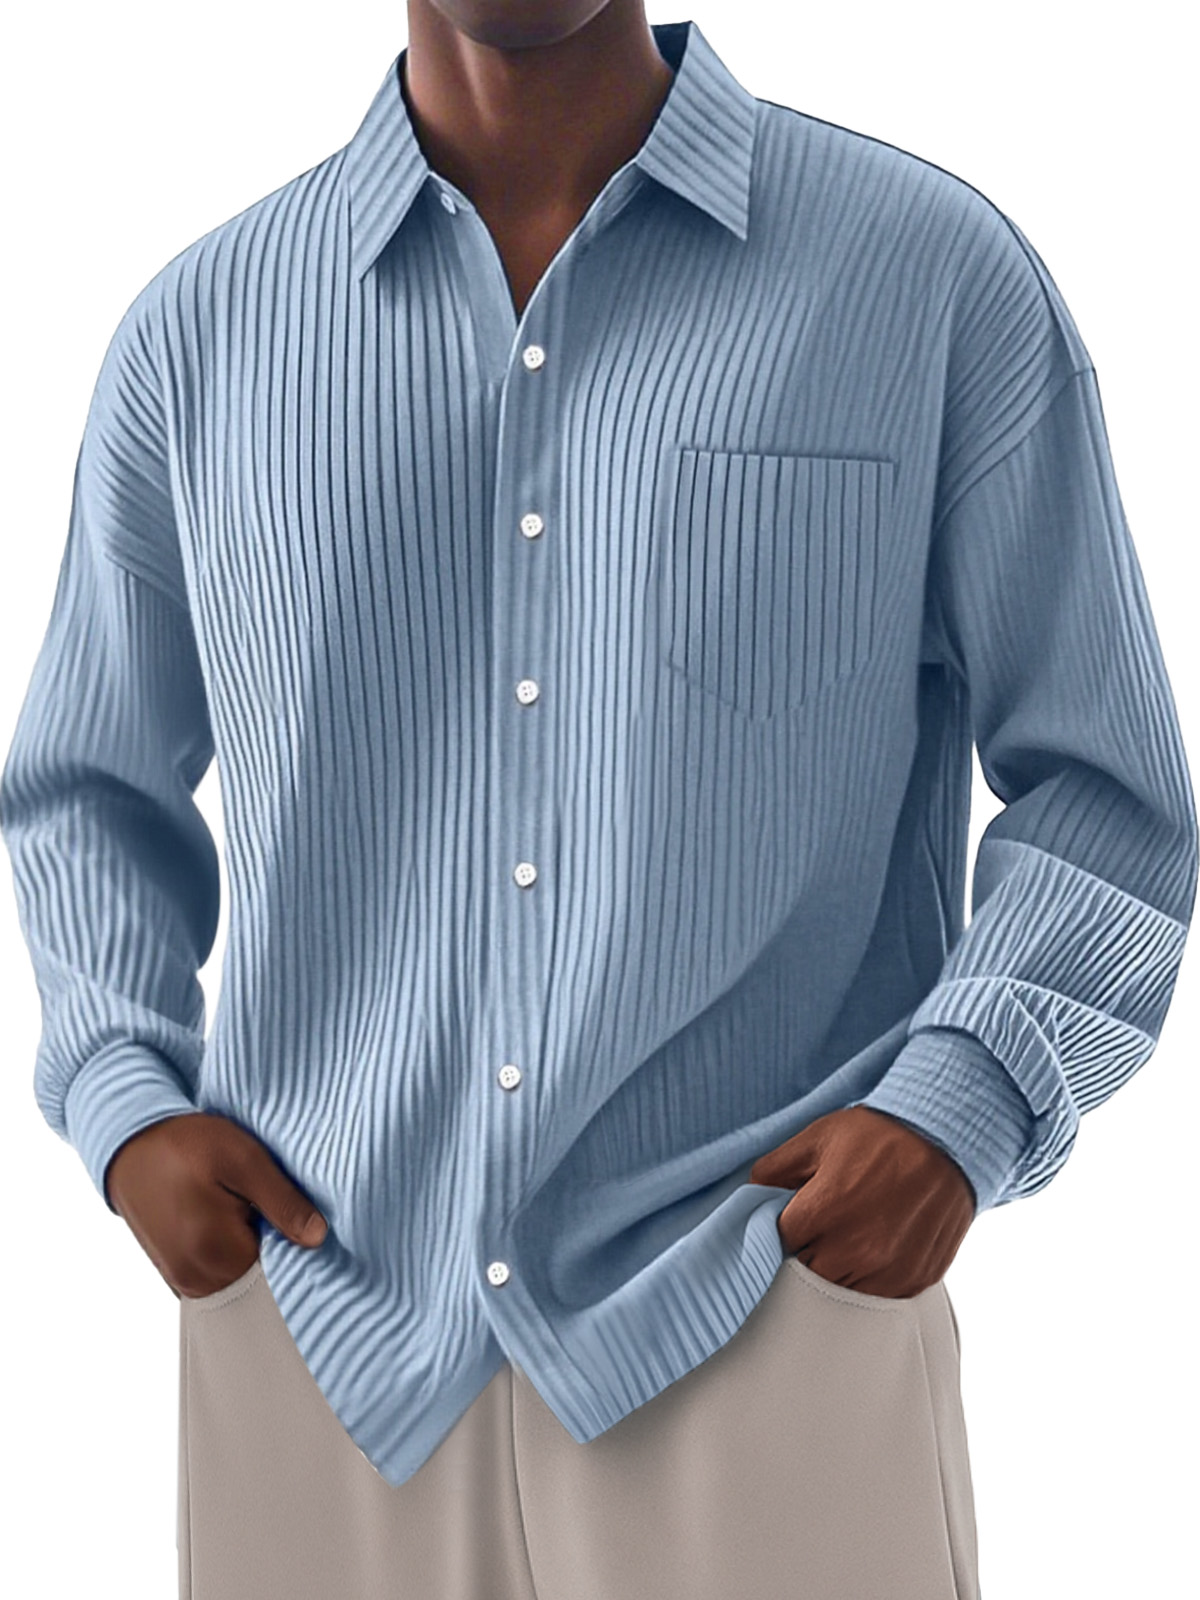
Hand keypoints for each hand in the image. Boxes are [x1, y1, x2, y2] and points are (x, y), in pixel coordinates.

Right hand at [106, 1111, 327, 1299]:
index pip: (280, 1273)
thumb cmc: (184, 1145)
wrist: (129, 1143)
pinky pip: (218, 1275)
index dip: (297, 1245)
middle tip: (272, 1206)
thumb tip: (318, 1238)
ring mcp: (183, 1281)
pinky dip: (231, 1254)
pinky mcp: (176, 1272)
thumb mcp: (243, 1158)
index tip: (300, 1216)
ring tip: (248, 1209)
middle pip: (259, 1280)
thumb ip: (282, 1201)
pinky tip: (231, 1219)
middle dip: (275, 1250)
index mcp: (216, 1255)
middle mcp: (197, 1281)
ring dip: (252, 1249)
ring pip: (239, 1278)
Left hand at [748, 1105, 974, 1297]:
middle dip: (804, 1252)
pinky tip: (873, 1250)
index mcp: (825, 1209)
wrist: (946, 1140)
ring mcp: (887, 1270)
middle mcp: (855, 1247)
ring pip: (839, 1290)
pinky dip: (869, 1280)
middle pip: (805, 1272)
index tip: (789, 1219)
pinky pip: (876, 1297)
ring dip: (835, 1270)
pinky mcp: (913, 1280)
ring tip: (847, 1237)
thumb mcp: (817, 1137)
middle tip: (819, 1228)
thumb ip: (775, 1168)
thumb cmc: (879, 1135)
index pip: (778, 1242)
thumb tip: (749, 1195)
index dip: (779, 1229)